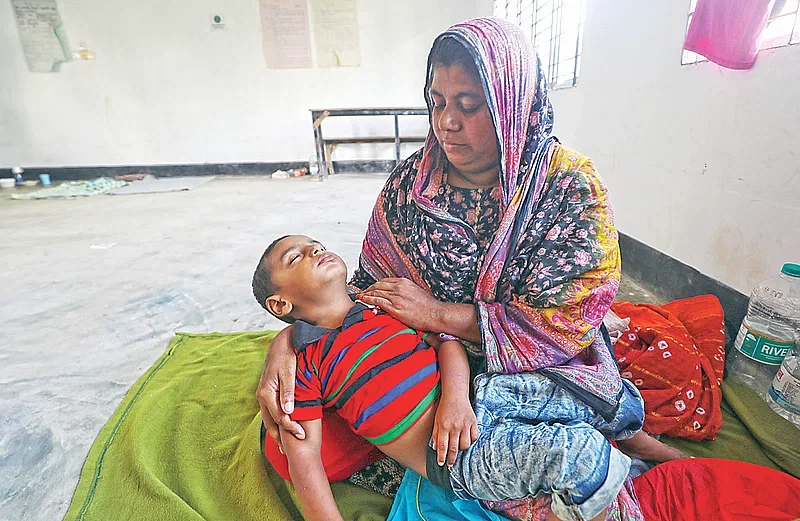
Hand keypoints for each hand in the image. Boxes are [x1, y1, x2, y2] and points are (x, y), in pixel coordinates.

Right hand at [256, 327, 304, 448]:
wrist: (279, 344)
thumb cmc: (286, 356)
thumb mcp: (288, 373)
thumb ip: (288, 392)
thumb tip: (288, 412)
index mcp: (266, 393)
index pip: (279, 416)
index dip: (290, 427)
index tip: (302, 435)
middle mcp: (262, 396)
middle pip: (270, 422)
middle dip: (280, 436)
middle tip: (290, 450)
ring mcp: (262, 395)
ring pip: (268, 419)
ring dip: (276, 433)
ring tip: (284, 447)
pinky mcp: (267, 394)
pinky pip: (270, 412)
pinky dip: (275, 423)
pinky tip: (282, 430)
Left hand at [359, 278, 442, 331]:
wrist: (435, 313)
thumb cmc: (428, 306)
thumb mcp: (416, 292)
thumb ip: (405, 291)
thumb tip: (397, 295)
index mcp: (404, 282)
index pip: (384, 281)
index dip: (375, 285)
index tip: (371, 288)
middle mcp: (399, 288)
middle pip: (378, 286)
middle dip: (368, 289)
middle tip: (362, 293)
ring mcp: (396, 298)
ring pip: (376, 293)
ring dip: (365, 295)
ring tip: (360, 297)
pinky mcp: (395, 308)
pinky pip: (377, 302)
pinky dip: (368, 300)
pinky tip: (363, 301)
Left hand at [432, 395, 477, 466]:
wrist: (455, 394)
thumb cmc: (444, 408)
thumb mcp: (436, 420)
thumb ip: (436, 434)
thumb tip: (435, 448)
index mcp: (444, 426)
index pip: (442, 446)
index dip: (441, 457)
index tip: (441, 464)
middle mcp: (455, 427)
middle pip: (454, 448)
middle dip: (451, 459)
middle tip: (450, 465)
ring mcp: (465, 425)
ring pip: (465, 445)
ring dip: (461, 450)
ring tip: (458, 451)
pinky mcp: (473, 422)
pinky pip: (474, 437)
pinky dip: (471, 441)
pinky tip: (467, 441)